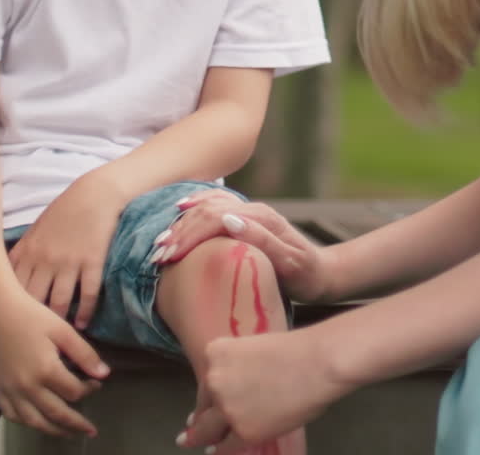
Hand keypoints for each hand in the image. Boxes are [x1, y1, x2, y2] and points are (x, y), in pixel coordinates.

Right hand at [0, 286, 109, 438]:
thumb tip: (104, 375)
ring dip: (54, 431)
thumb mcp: (62, 329)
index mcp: (46, 370)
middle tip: (90, 431)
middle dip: (76, 424)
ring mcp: (10, 391)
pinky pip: (13, 416)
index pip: (74, 392)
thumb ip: (84, 353)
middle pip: (57, 414)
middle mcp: (27, 387)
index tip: (96, 384)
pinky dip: (28, 423)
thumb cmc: (31, 315)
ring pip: (35, 422)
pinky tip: (38, 422)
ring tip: (68, 434)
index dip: (89, 390)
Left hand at [9, 167, 122, 327]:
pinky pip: (87, 293)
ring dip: (58, 323)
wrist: (95, 193)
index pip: (12, 287)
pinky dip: (85, 312)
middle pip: (33, 300)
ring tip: (58, 340)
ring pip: (59, 302)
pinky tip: (83, 324)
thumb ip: (22, 253)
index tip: (8, 326)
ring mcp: (69, 261)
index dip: (9, 308)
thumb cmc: (64, 211)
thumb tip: (5, 275)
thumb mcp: (36, 229)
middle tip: (31, 343)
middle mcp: (46, 259)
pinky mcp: (92, 261)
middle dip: (31, 323)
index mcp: (29, 251)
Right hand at [156, 190, 328, 302]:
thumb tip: (228, 220)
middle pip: (207, 211)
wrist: (321, 273)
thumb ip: (260, 239)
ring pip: (208, 207)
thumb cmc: (306, 274)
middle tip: (157, 254)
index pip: (214, 218)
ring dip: (182, 223)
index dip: (189, 235)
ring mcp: (248, 211)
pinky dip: (195, 207)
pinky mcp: (246, 217)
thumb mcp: (289, 262)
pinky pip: (214, 205)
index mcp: (260, 218)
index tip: (168, 256)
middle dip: (179, 232)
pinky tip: (180, 212)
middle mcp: (252, 209)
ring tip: (161, 241)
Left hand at [178, 329, 333, 451]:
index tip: (197, 409)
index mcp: (215, 353)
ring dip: (201, 438)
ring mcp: (226, 407)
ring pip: (208, 429)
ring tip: (192, 443)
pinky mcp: (242, 431)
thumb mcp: (254, 349)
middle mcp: (214, 380)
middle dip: (196, 421)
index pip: (206, 382)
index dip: (205, 398)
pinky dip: (220, 450)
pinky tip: (215, 452)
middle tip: (187, 432)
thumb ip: (239, 368)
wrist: (314, 364)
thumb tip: (239, 388)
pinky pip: (227, 446)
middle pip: (202, 406)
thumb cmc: (293, 351)